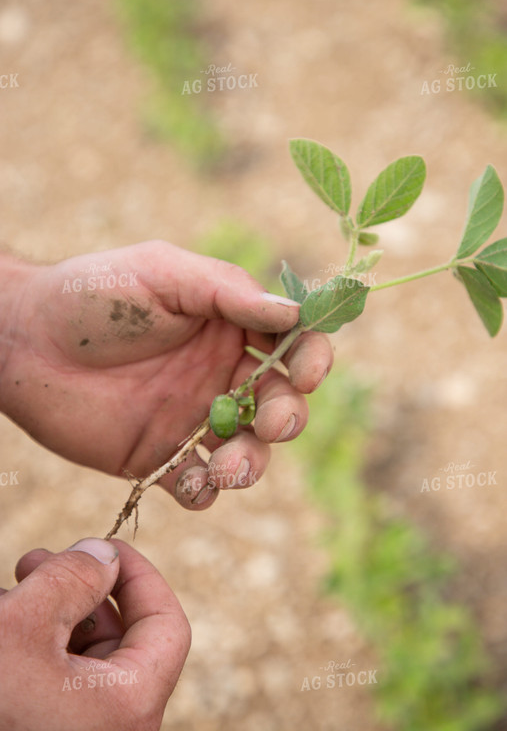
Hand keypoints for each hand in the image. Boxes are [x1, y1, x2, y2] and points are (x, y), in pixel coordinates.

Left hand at [0, 241, 331, 507]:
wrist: (26, 342)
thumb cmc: (94, 293)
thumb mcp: (163, 273)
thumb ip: (228, 291)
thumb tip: (292, 314)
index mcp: (227, 327)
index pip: (291, 345)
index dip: (311, 360)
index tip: (306, 372)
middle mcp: (218, 374)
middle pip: (279, 404)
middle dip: (287, 417)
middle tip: (271, 421)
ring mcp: (190, 418)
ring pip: (247, 452)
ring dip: (251, 464)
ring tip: (226, 465)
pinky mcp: (158, 457)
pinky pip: (197, 486)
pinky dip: (203, 490)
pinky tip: (187, 477)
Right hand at [0, 538, 190, 730]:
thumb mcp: (23, 623)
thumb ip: (73, 577)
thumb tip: (103, 556)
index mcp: (128, 706)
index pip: (166, 625)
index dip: (139, 576)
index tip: (105, 547)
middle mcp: (112, 729)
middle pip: (120, 639)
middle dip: (81, 590)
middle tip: (36, 561)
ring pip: (81, 658)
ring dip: (50, 614)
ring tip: (11, 588)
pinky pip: (54, 683)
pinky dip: (34, 647)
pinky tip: (3, 620)